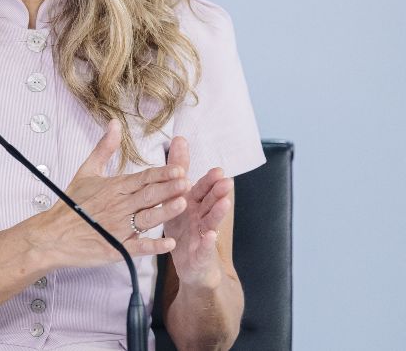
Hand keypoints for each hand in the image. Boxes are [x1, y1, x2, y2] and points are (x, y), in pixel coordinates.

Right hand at [26, 119, 188, 269]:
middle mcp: (118, 206)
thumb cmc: (71, 204)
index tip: (180, 168)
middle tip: (188, 182)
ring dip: (165, 211)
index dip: (162, 173)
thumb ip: (105, 148)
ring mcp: (118, 228)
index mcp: (115, 187)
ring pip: (146, 218)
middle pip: (148, 195)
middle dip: (169, 188)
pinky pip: (138, 247)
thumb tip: (114, 123)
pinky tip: (170, 243)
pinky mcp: (116, 248)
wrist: (52, 234)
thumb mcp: (87, 171)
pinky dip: (154, 246)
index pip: (143, 178)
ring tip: (182, 204)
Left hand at [161, 136, 233, 287]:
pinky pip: (203, 248)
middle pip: (210, 203)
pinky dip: (206, 242)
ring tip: (224, 202)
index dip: (210, 181)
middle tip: (226, 181)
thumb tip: (179, 138)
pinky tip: (209, 235)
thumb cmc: (184, 228)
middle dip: (218, 192)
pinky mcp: (200, 255)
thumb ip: (179, 169)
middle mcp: (201, 218)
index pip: (202, 189)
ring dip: (218, 212)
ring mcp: (202, 237)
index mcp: (194, 204)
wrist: (192, 267)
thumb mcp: (179, 199)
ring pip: (210, 222)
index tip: (218, 170)